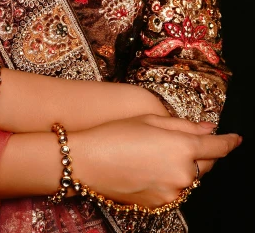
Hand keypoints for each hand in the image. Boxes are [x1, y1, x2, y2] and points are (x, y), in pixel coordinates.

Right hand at [70, 114, 241, 208]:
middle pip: (207, 164)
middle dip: (203, 153)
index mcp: (182, 147)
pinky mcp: (161, 204)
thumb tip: (209, 129)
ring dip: (185, 167)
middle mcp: (182, 173)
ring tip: (160, 154)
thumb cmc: (116, 134)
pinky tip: (152, 168)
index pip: (217, 147)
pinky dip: (172, 180)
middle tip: (186, 141)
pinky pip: (176, 190)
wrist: (88, 162)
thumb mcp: (150, 120)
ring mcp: (173, 192)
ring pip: (191, 179)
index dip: (229, 142)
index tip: (236, 139)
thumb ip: (184, 126)